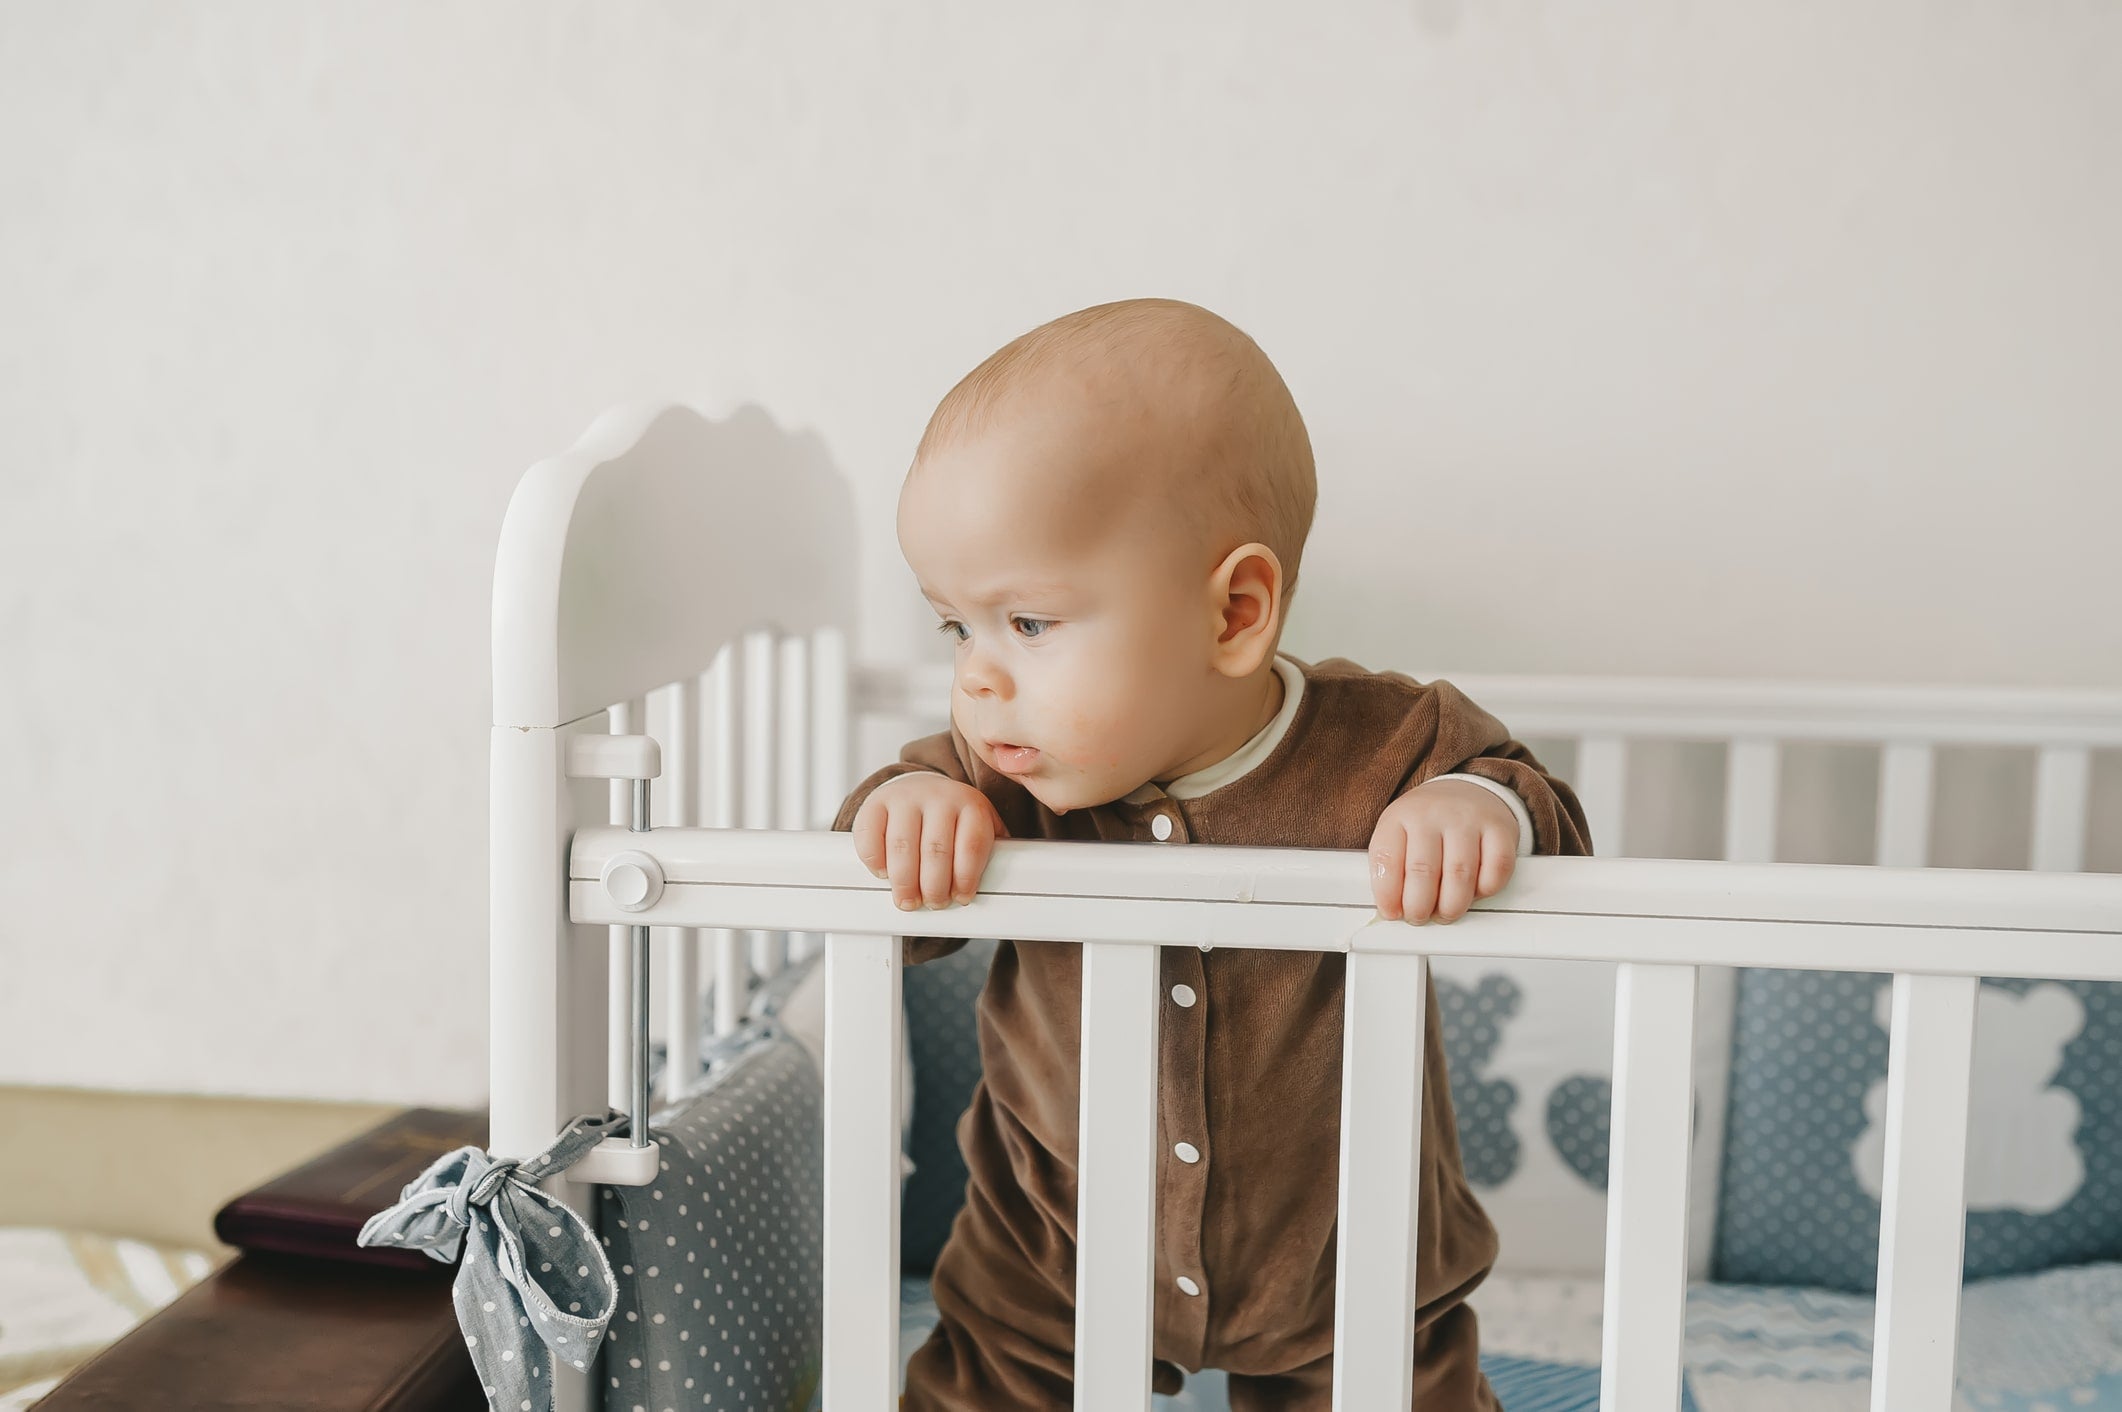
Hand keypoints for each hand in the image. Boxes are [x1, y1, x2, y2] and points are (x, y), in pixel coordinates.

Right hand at [851, 773, 1009, 910]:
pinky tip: (884, 873)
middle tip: (933, 902)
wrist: (922, 787)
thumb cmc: (953, 818)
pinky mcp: (876, 802)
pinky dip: (875, 861)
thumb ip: (991, 851)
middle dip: (934, 887)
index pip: (971, 844)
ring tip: (908, 899)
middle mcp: (938, 797)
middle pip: (936, 850)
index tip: (961, 897)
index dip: (965, 878)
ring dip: (905, 882)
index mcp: (970, 804)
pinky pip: (871, 836)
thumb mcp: (980, 826)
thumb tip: (1003, 887)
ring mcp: (905, 797)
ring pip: (902, 847)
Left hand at [1368, 778, 1518, 923]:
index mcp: (1400, 817)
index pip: (1386, 859)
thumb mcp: (1398, 834)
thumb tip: (1391, 910)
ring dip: (1451, 906)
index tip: (1392, 913)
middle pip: (1422, 871)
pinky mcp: (1500, 829)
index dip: (1387, 895)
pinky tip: (1473, 892)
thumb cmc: (1427, 822)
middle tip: (1419, 918)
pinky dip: (1485, 891)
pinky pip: (1496, 870)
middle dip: (1419, 907)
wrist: (1465, 791)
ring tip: (1445, 913)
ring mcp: (1468, 819)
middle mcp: (1433, 814)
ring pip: (1460, 875)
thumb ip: (1390, 868)